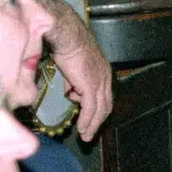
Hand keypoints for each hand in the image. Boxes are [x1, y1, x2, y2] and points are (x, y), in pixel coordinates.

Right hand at [41, 0, 112, 140]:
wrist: (66, 35)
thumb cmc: (65, 46)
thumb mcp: (72, 67)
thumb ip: (73, 81)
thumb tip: (70, 92)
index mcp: (102, 71)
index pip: (104, 96)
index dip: (98, 110)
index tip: (91, 122)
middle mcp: (105, 76)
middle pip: (105, 105)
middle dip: (97, 121)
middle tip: (90, 134)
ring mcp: (100, 80)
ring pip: (99, 109)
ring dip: (92, 125)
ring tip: (85, 137)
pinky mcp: (91, 84)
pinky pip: (90, 108)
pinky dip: (86, 120)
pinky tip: (82, 130)